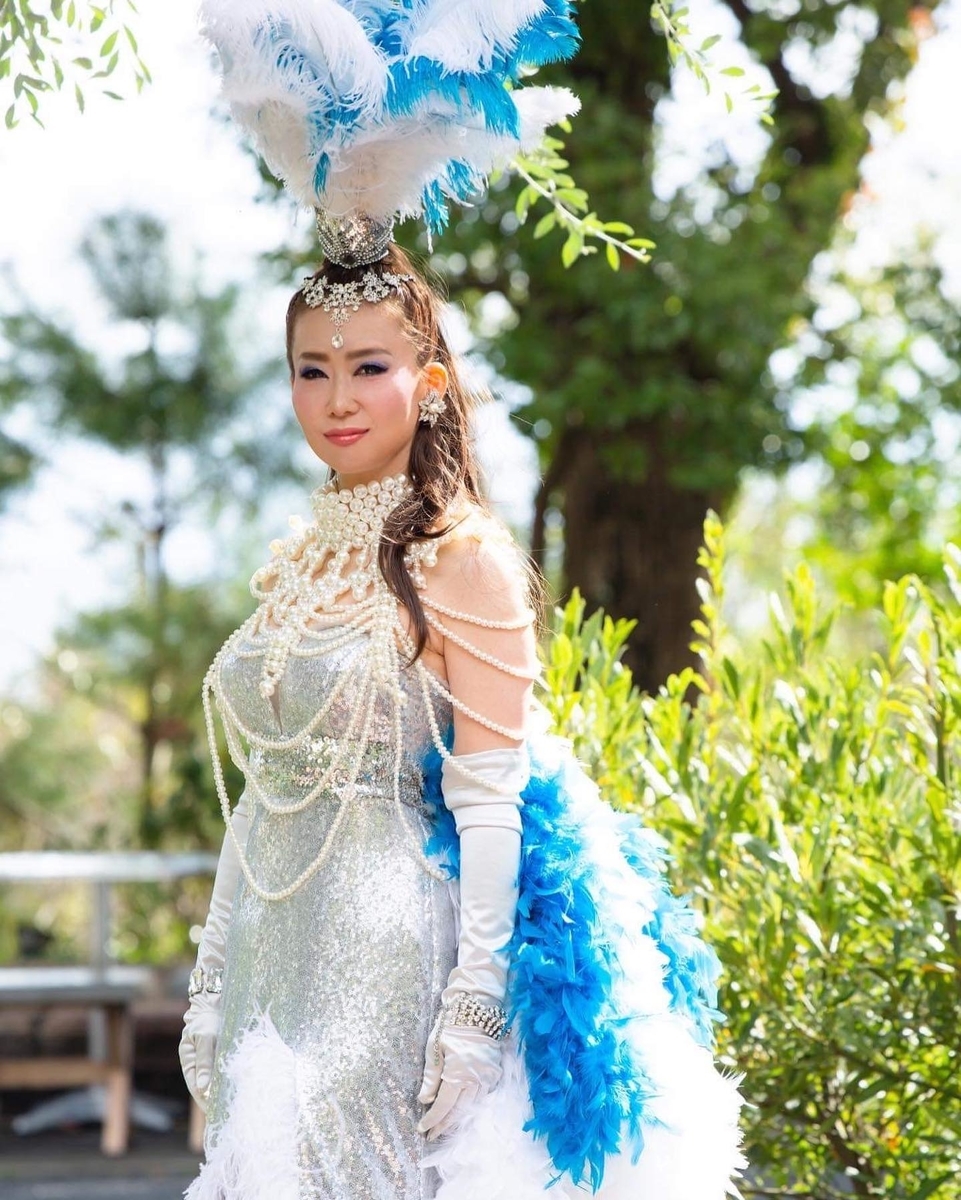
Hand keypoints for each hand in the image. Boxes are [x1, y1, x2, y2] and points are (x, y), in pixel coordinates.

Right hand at [179, 992, 221, 1113]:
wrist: (214, 999)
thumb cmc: (208, 1017)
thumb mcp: (206, 1037)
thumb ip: (205, 1062)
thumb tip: (203, 1089)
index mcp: (188, 1059)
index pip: (196, 1086)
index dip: (204, 1101)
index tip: (214, 1113)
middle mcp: (196, 1062)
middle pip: (204, 1087)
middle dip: (213, 1100)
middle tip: (224, 1114)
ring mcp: (207, 1058)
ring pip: (214, 1080)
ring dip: (220, 1091)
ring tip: (230, 1106)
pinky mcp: (218, 1054)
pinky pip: (221, 1071)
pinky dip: (226, 1080)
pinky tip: (234, 1087)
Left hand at [417, 1009, 502, 1139]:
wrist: (477, 1008)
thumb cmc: (451, 1025)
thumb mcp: (434, 1048)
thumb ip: (431, 1077)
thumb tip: (424, 1100)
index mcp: (459, 1072)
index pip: (444, 1105)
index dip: (432, 1119)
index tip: (422, 1128)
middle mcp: (476, 1078)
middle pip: (459, 1110)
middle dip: (444, 1124)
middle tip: (432, 1135)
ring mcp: (488, 1076)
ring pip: (472, 1106)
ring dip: (458, 1117)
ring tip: (444, 1127)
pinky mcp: (494, 1072)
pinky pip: (482, 1095)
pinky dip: (471, 1105)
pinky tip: (462, 1110)